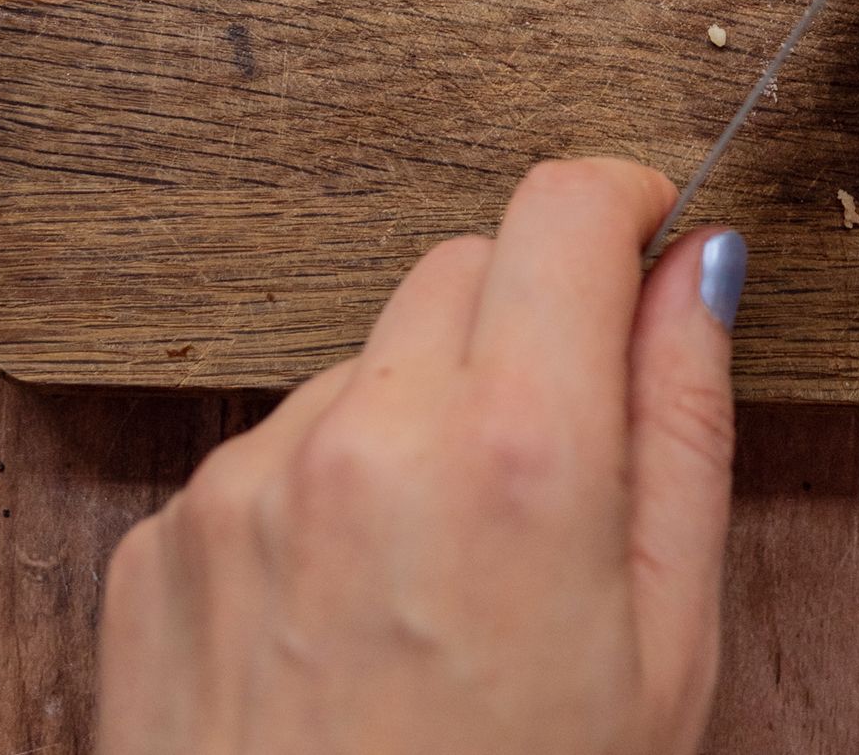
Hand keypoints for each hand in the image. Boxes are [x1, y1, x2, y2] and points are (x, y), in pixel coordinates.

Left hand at [96, 160, 741, 754]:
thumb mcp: (663, 654)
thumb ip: (683, 432)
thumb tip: (696, 272)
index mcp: (513, 456)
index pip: (559, 209)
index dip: (616, 204)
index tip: (643, 233)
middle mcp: (364, 437)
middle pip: (459, 269)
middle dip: (525, 326)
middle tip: (562, 469)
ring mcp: (245, 482)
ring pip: (360, 369)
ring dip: (413, 428)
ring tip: (447, 597)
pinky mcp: (163, 536)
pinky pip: (264, 461)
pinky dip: (318, 508)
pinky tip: (352, 631)